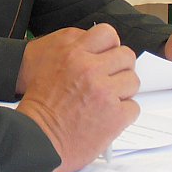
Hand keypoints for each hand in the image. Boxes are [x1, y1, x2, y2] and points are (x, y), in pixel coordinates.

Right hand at [15, 24, 139, 171]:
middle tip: (110, 80)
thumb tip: (101, 51)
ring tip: (106, 101)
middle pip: (126, 56)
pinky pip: (134, 107)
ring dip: (122, 91)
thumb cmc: (40, 105)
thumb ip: (76, 54)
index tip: (107, 55)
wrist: (38, 137)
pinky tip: (107, 116)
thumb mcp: (49, 65)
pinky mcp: (116, 115)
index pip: (107, 34)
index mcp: (73, 53)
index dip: (110, 46)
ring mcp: (105, 92)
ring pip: (133, 81)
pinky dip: (123, 113)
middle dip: (119, 68)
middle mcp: (90, 69)